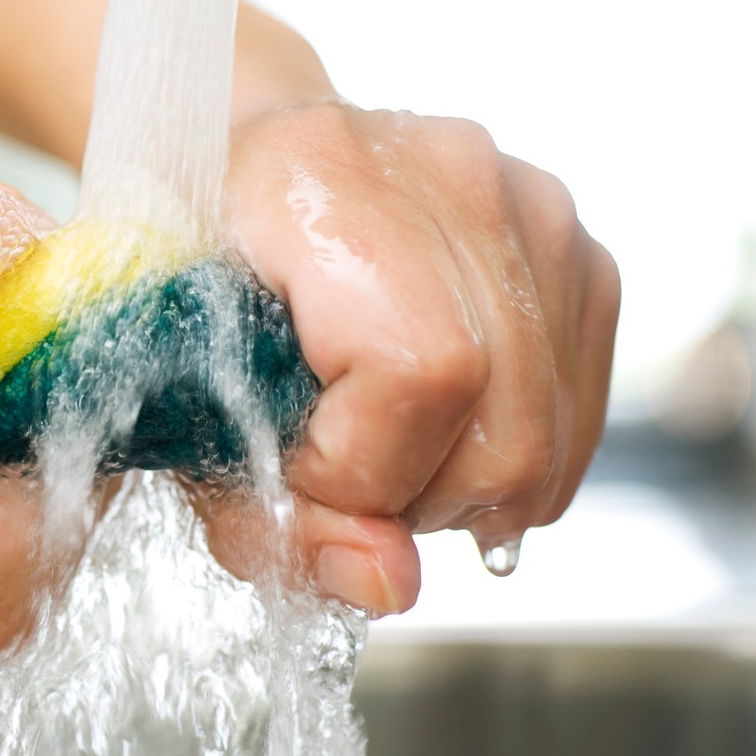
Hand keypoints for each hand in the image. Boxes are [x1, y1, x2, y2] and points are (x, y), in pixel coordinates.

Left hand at [208, 96, 619, 614]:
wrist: (241, 171)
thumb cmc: (193, 280)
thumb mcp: (176, 401)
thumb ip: (265, 510)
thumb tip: (387, 584)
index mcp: (323, 178)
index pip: (419, 373)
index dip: (357, 467)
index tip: (293, 463)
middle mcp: (452, 174)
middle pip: (504, 426)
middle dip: (413, 503)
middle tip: (337, 476)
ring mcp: (533, 206)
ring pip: (550, 439)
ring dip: (459, 492)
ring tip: (378, 447)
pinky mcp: (579, 250)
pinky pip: (576, 418)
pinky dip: (506, 463)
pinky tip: (432, 432)